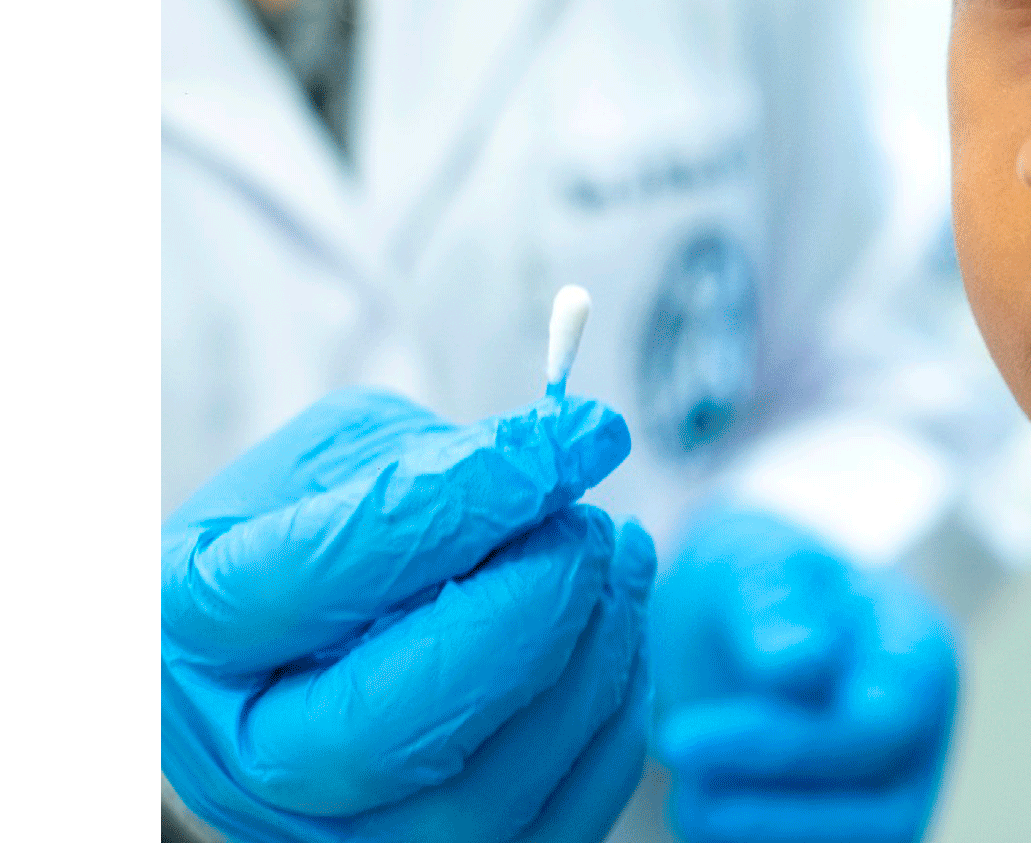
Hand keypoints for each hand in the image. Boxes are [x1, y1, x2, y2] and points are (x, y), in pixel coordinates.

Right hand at [162, 388, 655, 842]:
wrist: (280, 655)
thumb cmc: (305, 538)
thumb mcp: (333, 464)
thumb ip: (429, 458)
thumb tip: (559, 449)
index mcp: (194, 624)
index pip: (321, 575)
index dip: (463, 503)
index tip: (566, 443)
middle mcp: (252, 757)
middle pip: (391, 731)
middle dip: (524, 618)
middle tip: (588, 532)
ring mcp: (340, 833)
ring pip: (485, 797)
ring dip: (590, 666)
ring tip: (619, 564)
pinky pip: (552, 827)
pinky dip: (611, 725)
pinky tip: (619, 629)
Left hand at [652, 508, 959, 842]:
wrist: (744, 618)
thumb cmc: (754, 580)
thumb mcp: (752, 560)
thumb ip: (773, 600)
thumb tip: (794, 666)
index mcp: (918, 659)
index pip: (878, 728)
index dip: (786, 749)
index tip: (680, 738)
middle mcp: (920, 739)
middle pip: (882, 815)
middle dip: (775, 815)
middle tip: (678, 788)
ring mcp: (891, 794)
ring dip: (765, 841)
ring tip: (683, 802)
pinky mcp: (848, 832)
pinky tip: (696, 814)